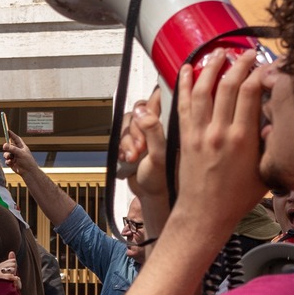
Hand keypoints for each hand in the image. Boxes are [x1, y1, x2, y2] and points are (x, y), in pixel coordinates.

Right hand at [0, 253, 19, 286]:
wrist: (7, 292)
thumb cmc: (10, 280)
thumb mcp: (12, 269)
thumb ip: (11, 260)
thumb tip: (11, 252)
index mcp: (0, 267)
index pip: (12, 261)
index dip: (14, 266)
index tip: (12, 271)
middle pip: (12, 264)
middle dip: (14, 270)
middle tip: (12, 276)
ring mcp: (0, 276)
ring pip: (12, 270)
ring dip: (14, 275)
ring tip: (12, 279)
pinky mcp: (3, 281)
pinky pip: (11, 277)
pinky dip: (15, 279)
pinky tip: (14, 280)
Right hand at [1, 134, 38, 172]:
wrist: (28, 172)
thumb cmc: (27, 161)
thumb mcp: (20, 153)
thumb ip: (12, 148)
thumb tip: (4, 145)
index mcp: (21, 147)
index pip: (16, 139)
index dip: (12, 135)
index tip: (7, 130)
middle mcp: (17, 151)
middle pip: (9, 146)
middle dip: (7, 147)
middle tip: (5, 147)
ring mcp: (14, 157)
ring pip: (6, 153)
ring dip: (7, 155)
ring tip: (10, 158)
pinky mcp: (11, 162)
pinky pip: (6, 160)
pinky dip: (8, 161)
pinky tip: (12, 163)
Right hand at [120, 91, 169, 212]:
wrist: (152, 196)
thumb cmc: (165, 179)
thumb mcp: (160, 156)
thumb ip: (154, 132)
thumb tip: (143, 114)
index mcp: (172, 123)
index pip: (161, 98)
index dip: (151, 104)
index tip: (145, 117)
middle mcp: (159, 124)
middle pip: (139, 110)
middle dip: (136, 129)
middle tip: (142, 145)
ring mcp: (145, 132)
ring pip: (128, 122)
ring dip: (127, 141)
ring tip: (134, 156)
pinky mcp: (133, 140)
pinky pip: (120, 134)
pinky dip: (121, 147)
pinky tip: (128, 158)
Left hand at [164, 50, 268, 232]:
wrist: (205, 214)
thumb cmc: (236, 198)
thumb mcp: (264, 172)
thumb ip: (270, 144)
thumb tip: (276, 118)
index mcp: (242, 139)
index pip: (250, 93)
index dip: (258, 73)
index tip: (266, 64)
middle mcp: (219, 132)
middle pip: (228, 86)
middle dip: (238, 64)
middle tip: (246, 53)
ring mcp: (199, 133)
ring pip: (203, 90)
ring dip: (211, 67)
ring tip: (219, 52)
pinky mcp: (186, 137)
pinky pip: (183, 104)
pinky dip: (185, 84)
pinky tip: (187, 69)